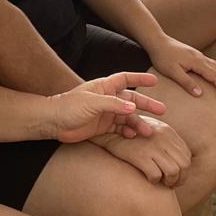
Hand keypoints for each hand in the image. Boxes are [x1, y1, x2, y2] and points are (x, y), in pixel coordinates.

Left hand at [46, 71, 166, 142]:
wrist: (53, 122)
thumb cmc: (69, 106)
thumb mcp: (92, 103)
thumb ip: (113, 104)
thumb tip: (133, 108)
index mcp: (104, 87)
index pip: (125, 79)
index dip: (140, 79)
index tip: (155, 81)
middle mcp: (107, 99)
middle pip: (131, 100)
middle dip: (146, 105)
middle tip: (162, 110)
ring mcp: (105, 114)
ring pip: (127, 118)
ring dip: (138, 123)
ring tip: (147, 131)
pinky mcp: (102, 127)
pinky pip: (119, 130)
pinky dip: (127, 133)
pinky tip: (132, 136)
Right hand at [93, 120, 190, 186]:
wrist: (107, 132)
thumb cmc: (130, 136)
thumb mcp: (151, 133)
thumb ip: (166, 144)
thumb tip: (183, 163)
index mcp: (168, 132)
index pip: (186, 156)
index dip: (184, 170)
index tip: (176, 177)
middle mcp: (163, 137)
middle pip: (183, 165)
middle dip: (179, 179)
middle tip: (170, 184)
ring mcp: (152, 146)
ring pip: (173, 171)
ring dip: (168, 181)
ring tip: (161, 182)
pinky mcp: (139, 155)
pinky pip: (156, 175)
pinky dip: (154, 181)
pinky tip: (148, 178)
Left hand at [149, 37, 215, 101]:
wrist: (157, 41)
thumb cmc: (162, 57)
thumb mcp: (171, 71)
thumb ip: (186, 82)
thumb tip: (200, 94)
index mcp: (197, 62)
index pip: (215, 77)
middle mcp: (202, 58)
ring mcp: (201, 57)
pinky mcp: (197, 56)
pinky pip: (215, 65)